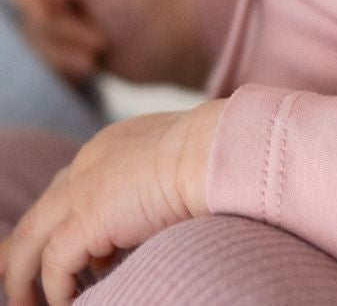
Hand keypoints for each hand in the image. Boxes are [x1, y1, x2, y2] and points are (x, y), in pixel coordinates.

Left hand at [0, 98, 223, 305]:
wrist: (218, 150)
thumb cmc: (215, 158)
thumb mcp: (177, 167)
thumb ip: (153, 188)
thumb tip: (152, 217)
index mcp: (113, 145)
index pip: (70, 187)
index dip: (62, 223)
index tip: (70, 259)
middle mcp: (89, 161)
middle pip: (41, 212)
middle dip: (24, 251)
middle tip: (20, 287)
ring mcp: (83, 187)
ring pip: (31, 239)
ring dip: (25, 279)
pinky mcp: (87, 217)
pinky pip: (55, 264)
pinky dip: (57, 290)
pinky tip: (68, 305)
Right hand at [13, 0, 210, 88]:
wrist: (176, 41)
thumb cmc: (140, 0)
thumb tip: (32, 4)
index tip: (52, 14)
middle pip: (30, 8)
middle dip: (59, 29)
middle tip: (98, 36)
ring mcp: (76, 12)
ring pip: (37, 37)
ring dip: (65, 51)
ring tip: (99, 52)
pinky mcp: (79, 42)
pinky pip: (50, 57)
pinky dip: (68, 65)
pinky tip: (95, 65)